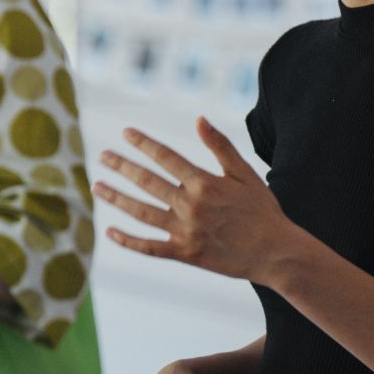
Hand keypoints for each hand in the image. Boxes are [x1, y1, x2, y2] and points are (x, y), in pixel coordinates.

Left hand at [95, 119, 297, 283]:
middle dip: (122, 167)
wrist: (276, 253)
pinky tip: (110, 231)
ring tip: (97, 186)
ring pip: (141, 212)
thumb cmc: (262, 211)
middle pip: (147, 182)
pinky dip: (128, 240)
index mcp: (204, 183)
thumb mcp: (245, 174)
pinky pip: (149, 247)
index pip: (165, 157)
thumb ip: (220, 147)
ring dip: (117, 198)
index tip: (125, 133)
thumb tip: (199, 119)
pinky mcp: (185, 254)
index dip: (143, 143)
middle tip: (103, 156)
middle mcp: (190, 206)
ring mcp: (185, 232)